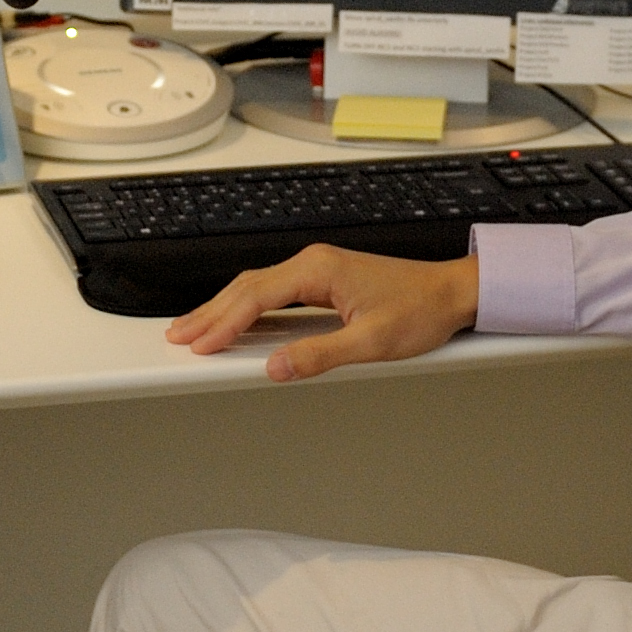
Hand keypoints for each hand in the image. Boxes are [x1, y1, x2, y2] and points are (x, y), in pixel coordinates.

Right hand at [162, 246, 482, 382]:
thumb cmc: (421, 310)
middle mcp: (313, 264)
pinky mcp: (323, 282)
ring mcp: (317, 271)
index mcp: (318, 269)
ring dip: (225, 310)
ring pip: (256, 288)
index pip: (256, 297)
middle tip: (179, 337)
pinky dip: (248, 310)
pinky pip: (274, 294)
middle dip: (211, 313)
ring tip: (196, 331)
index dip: (224, 323)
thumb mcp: (371, 342)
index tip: (200, 345)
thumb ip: (320, 355)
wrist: (452, 292)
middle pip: (247, 287)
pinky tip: (236, 324)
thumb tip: (277, 368)